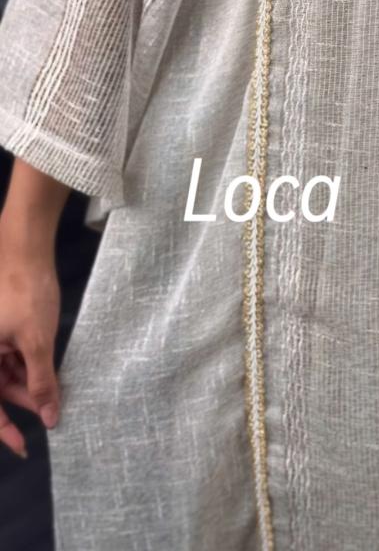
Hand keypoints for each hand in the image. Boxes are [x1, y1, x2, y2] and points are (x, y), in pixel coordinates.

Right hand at [0, 243, 60, 457]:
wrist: (26, 248)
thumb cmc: (26, 293)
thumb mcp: (37, 342)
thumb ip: (42, 382)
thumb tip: (49, 419)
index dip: (5, 430)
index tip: (25, 448)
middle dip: (23, 402)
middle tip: (52, 412)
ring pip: (7, 373)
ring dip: (29, 383)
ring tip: (55, 389)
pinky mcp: (4, 327)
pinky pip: (12, 355)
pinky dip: (29, 365)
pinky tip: (48, 368)